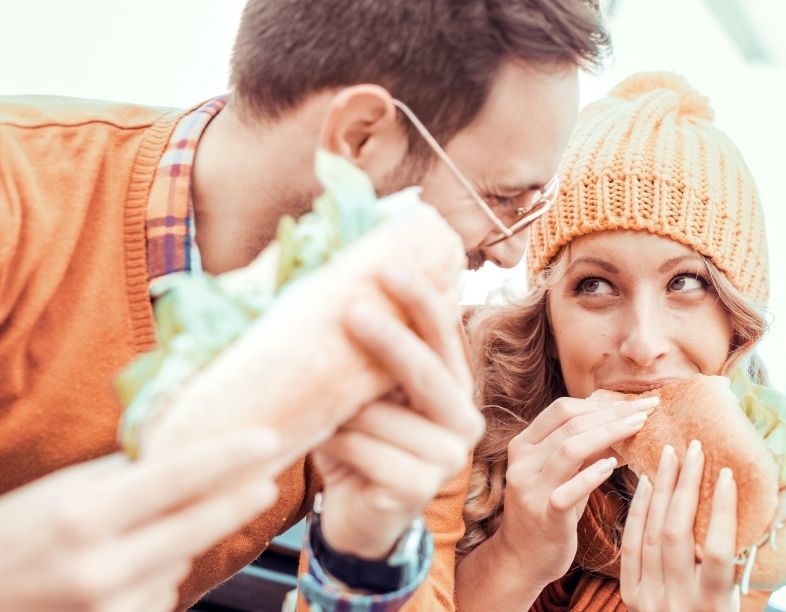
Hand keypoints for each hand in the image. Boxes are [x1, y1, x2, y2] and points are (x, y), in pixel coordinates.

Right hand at [0, 430, 280, 611]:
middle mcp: (101, 567)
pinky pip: (164, 595)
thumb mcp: (61, 491)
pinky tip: (122, 573)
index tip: (267, 440)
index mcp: (83, 517)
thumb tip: (189, 450)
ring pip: (181, 564)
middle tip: (264, 482)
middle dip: (236, 502)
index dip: (227, 457)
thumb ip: (125, 475)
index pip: (175, 478)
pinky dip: (157, 578)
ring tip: (133, 539)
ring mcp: (109, 607)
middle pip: (196, 528)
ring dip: (178, 546)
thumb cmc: (11, 533)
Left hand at [314, 270, 483, 558]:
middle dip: (388, 339)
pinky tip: (327, 446)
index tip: (391, 267)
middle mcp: (462, 421)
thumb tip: (336, 294)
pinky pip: (367, 451)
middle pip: (426, 372)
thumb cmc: (362, 445)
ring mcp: (447, 458)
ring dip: (343, 413)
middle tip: (350, 310)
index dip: (421, 301)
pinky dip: (338, 445)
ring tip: (323, 417)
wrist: (358, 518)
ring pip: (382, 416)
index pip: (443, 337)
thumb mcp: (368, 398)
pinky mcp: (420, 489)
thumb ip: (371, 362)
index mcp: (454, 388)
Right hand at [492, 393, 658, 587]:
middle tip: (647, 409)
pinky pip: (569, 491)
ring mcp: (531, 489)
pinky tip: (613, 465)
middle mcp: (522, 462)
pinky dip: (592, 475)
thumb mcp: (563, 475)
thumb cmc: (549, 512)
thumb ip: (586, 449)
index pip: (562, 409)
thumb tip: (624, 422)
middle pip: (570, 424)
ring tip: (638, 427)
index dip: (601, 403)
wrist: (522, 559)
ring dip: (609, 433)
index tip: (634, 403)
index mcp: (524, 445)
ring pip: (569, 449)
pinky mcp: (544, 515)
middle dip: (613, 413)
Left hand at [621, 441, 738, 611]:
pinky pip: (630, 547)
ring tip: (671, 456)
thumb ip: (736, 561)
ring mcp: (650, 599)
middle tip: (694, 450)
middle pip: (677, 534)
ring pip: (651, 534)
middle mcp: (679, 602)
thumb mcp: (735, 599)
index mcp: (714, 604)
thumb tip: (759, 506)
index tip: (727, 475)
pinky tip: (646, 483)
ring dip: (661, 490)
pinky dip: (638, 512)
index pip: (718, 552)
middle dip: (685, 487)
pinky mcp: (631, 596)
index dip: (722, 511)